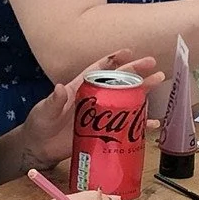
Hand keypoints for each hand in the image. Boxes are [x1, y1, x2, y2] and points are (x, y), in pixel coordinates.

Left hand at [14, 51, 166, 170]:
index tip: (129, 51)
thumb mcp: (44, 111)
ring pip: (126, 101)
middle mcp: (94, 99)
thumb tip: (60, 88)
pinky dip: (139, 125)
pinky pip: (126, 127)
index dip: (113, 59)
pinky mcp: (104, 133)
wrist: (39, 148)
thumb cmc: (40, 124)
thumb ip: (53, 101)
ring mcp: (101, 116)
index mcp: (80, 89)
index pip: (98, 70)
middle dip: (136, 72)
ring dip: (143, 92)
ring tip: (159, 82)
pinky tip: (153, 123)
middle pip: (119, 82)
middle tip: (153, 65)